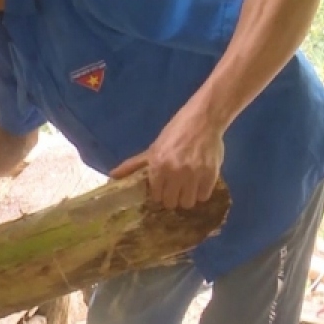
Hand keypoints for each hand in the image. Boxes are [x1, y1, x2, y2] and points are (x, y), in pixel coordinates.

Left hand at [109, 105, 224, 208]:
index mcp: (158, 166)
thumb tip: (112, 176)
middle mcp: (175, 172)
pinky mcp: (211, 174)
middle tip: (175, 190)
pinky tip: (199, 183)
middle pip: (172, 203)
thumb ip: (133, 165)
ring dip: (187, 197)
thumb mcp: (152, 148)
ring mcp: (194, 174)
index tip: (163, 189)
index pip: (156, 196)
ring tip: (188, 188)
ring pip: (188, 202)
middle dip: (173, 198)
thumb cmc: (175, 133)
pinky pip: (204, 195)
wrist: (203, 120)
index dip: (159, 194)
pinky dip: (201, 192)